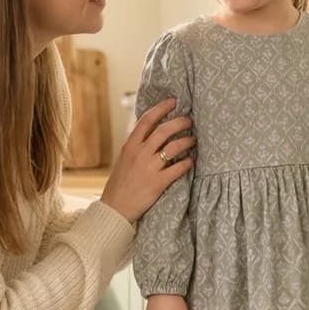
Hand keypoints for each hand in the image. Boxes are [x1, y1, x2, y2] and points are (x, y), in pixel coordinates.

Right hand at [100, 98, 195, 222]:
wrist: (115, 208)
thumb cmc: (120, 183)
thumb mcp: (123, 159)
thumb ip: (136, 145)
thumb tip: (151, 132)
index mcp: (130, 146)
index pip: (146, 120)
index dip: (161, 108)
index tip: (173, 101)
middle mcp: (139, 153)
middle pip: (164, 130)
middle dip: (180, 122)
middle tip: (189, 120)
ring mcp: (149, 168)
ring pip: (174, 147)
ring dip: (187, 141)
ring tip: (193, 139)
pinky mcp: (158, 182)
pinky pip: (178, 168)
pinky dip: (188, 162)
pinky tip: (191, 161)